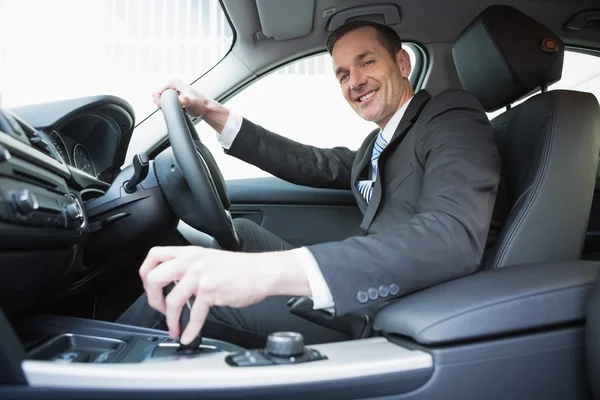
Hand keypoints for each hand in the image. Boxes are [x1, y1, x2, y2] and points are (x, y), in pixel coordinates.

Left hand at [139, 246, 311, 343]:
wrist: (262, 271)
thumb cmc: (239, 268)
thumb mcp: (208, 258)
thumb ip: (189, 267)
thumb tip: (171, 284)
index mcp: (188, 252)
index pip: (154, 255)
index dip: (145, 273)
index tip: (150, 287)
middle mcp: (192, 261)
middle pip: (154, 277)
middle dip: (152, 298)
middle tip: (160, 309)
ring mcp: (201, 275)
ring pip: (172, 300)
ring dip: (170, 320)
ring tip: (174, 327)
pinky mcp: (211, 290)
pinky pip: (194, 314)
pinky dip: (189, 329)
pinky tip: (188, 335)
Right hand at [151, 77, 208, 117]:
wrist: (204, 106)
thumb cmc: (199, 104)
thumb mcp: (193, 103)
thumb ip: (187, 101)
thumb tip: (181, 100)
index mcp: (173, 82)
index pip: (156, 92)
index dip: (159, 102)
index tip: (167, 108)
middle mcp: (171, 83)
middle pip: (156, 94)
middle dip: (161, 103)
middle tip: (172, 108)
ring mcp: (171, 88)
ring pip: (158, 97)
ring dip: (163, 105)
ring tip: (174, 107)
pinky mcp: (172, 93)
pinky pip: (162, 99)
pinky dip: (165, 105)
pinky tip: (174, 107)